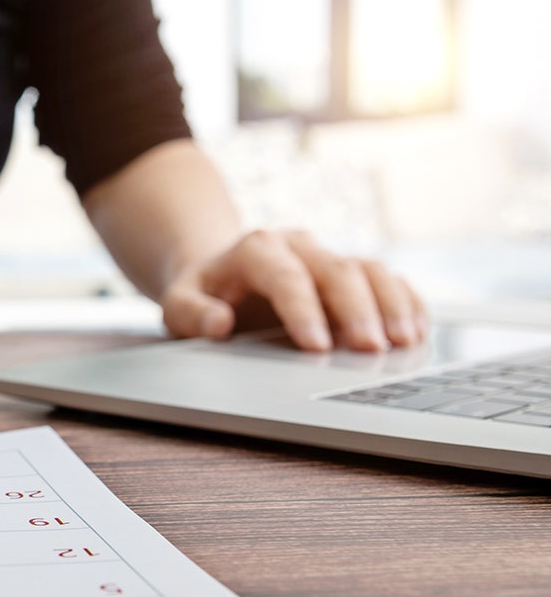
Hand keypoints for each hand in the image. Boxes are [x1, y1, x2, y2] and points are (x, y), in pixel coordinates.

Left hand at [158, 230, 426, 351]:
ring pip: (369, 269)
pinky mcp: (351, 273)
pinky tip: (417, 333)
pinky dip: (406, 303)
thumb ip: (192, 314)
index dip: (303, 310)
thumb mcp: (178, 304)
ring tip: (405, 343)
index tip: (317, 348)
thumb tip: (218, 324)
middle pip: (336, 269)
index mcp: (254, 249)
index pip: (284, 275)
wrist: (219, 274)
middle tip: (372, 350)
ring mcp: (328, 256)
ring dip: (391, 305)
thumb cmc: (202, 296)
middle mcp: (297, 246)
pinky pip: (387, 280)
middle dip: (356, 311)